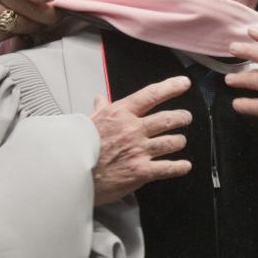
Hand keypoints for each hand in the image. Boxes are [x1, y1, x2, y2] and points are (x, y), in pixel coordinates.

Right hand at [90, 76, 192, 205]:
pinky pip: (168, 167)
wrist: (71, 175)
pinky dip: (179, 167)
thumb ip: (100, 109)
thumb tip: (101, 98)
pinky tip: (184, 166)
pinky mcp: (141, 171)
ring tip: (180, 141)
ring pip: (172, 142)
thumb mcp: (88, 122)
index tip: (184, 83)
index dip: (171, 87)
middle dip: (182, 117)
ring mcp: (139, 150)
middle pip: (168, 119)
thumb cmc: (78, 147)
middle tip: (186, 117)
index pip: (151, 95)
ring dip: (179, 141)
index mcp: (121, 113)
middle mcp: (134, 129)